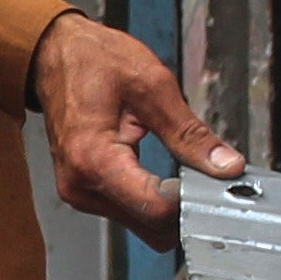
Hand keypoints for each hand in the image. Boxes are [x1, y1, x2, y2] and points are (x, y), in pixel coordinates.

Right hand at [30, 11, 242, 250]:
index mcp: (93, 159)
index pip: (155, 207)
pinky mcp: (85, 192)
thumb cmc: (92, 61)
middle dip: (185, 207)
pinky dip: (153, 201)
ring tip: (186, 174)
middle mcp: (81, 185)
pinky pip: (129, 212)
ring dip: (170, 208)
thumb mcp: (153, 87)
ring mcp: (80, 193)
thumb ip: (190, 134)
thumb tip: (227, 165)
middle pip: (150, 225)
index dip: (192, 198)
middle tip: (210, 178)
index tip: (215, 180)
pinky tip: (165, 180)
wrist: (53, 54)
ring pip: (142, 224)